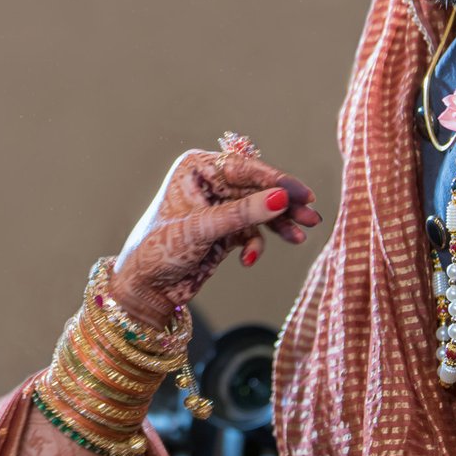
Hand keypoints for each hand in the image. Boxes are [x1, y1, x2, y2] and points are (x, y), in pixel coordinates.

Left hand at [111, 146, 319, 324]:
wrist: (144, 288)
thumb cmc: (160, 250)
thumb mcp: (202, 230)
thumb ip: (242, 214)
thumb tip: (281, 198)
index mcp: (196, 168)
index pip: (244, 167)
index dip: (275, 180)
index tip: (301, 194)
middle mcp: (209, 182)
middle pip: (257, 188)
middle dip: (283, 204)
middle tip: (311, 217)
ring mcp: (219, 207)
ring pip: (259, 210)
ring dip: (278, 224)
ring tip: (299, 237)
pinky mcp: (224, 230)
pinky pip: (252, 231)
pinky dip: (256, 244)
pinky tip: (249, 260)